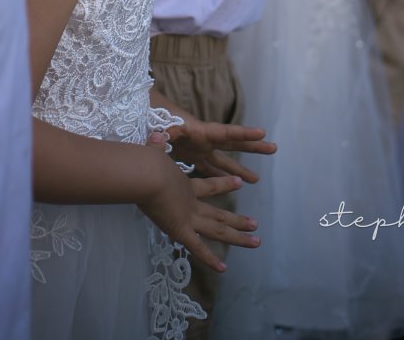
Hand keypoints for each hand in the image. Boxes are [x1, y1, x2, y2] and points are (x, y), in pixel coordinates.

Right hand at [137, 151, 259, 272]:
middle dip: (237, 221)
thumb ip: (156, 145)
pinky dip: (210, 259)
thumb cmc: (146, 162)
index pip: (207, 187)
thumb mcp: (153, 152)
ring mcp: (188, 217)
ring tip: (257, 241)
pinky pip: (197, 248)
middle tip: (255, 225)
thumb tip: (158, 134)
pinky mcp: (181, 229)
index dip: (223, 185)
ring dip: (237, 236)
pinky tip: (223, 268)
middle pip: (218, 215)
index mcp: (184, 186)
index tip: (238, 182)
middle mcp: (190, 203)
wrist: (146, 173)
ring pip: (217, 230)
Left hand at [163, 115, 275, 181]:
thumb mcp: (162, 123)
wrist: (145, 115)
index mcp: (200, 131)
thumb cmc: (154, 116)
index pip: (226, 131)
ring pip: (223, 161)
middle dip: (252, 146)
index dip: (244, 132)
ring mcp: (199, 149)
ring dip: (239, 169)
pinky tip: (230, 187)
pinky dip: (218, 178)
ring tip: (256, 179)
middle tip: (273, 148)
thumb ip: (167, 131)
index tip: (262, 132)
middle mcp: (204, 139)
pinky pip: (208, 170)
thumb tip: (168, 135)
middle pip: (233, 143)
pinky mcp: (190, 157)